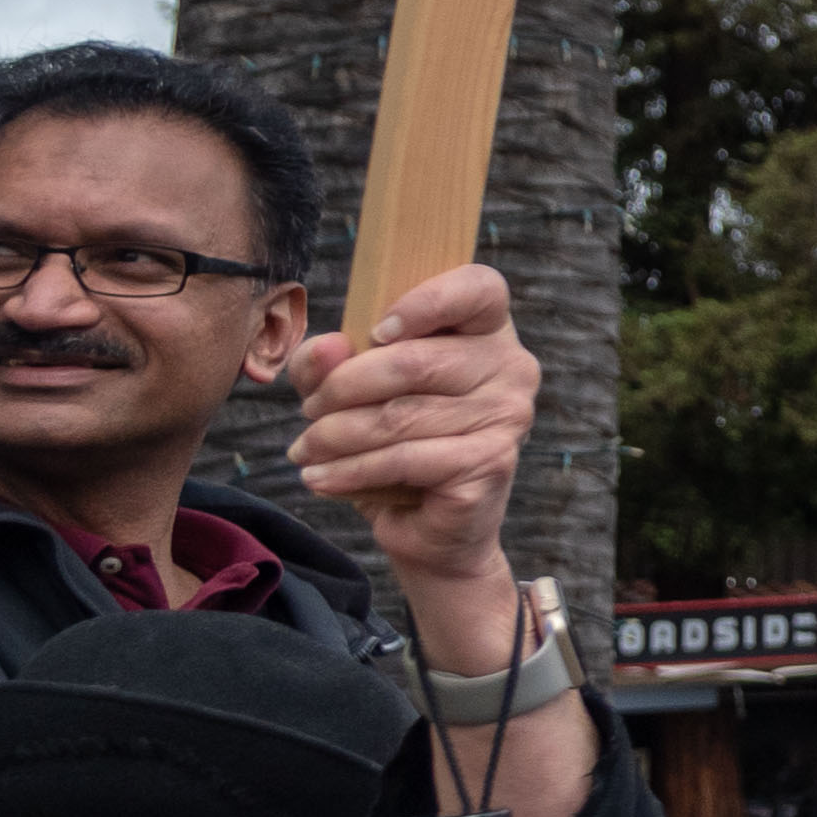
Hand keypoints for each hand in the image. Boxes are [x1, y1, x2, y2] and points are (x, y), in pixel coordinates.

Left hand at [288, 263, 534, 672]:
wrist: (433, 528)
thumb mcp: (352, 392)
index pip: (480, 288)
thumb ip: (330, 361)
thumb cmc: (399, 443)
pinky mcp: (490, 465)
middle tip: (308, 412)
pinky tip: (318, 476)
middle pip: (415, 361)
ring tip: (304, 449)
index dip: (426, 301)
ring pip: (400, 415)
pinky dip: (349, 470)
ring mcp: (507, 418)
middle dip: (342, 388)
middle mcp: (512, 369)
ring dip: (335, 435)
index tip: (376, 331)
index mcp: (488, 332)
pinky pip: (405, 459)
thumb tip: (328, 348)